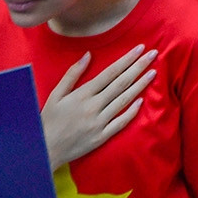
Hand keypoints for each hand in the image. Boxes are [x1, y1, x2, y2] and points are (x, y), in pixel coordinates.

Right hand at [40, 47, 157, 169]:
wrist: (44, 149)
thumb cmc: (49, 120)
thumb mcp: (56, 94)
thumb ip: (72, 74)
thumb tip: (88, 54)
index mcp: (83, 94)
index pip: (110, 72)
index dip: (127, 59)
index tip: (140, 48)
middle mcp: (93, 106)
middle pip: (121, 83)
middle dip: (139, 67)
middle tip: (154, 54)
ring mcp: (99, 122)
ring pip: (124, 100)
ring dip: (140, 85)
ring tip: (153, 72)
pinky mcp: (101, 137)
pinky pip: (121, 122)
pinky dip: (132, 112)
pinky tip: (141, 101)